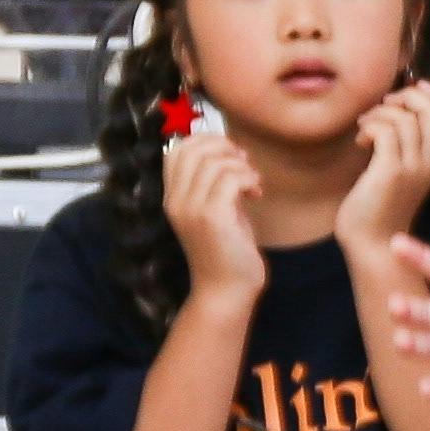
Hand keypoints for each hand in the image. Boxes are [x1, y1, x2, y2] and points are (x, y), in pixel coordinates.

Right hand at [159, 119, 262, 306]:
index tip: (232, 155)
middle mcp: (176, 201)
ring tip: (252, 184)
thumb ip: (217, 184)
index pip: (176, 151)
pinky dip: (248, 179)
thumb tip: (231, 152)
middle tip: (245, 165)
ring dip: (241, 166)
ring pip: (213, 162)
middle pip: (192, 149)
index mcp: (173, 197)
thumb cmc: (228, 250)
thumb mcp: (218, 210)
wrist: (226, 289)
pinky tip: (256, 194)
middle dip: (225, 147)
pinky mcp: (211, 218)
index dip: (206, 141)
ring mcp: (191, 209)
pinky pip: (229, 179)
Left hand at [335, 77, 429, 247]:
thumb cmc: (381, 206)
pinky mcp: (391, 172)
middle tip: (386, 104)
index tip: (415, 86)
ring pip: (408, 118)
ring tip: (366, 124)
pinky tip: (360, 140)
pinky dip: (371, 126)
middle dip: (408, 96)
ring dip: (382, 112)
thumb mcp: (402, 172)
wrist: (374, 243)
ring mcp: (414, 167)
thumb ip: (406, 147)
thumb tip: (394, 114)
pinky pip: (386, 132)